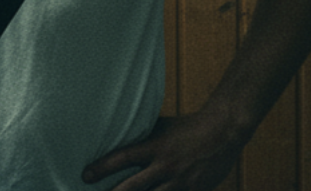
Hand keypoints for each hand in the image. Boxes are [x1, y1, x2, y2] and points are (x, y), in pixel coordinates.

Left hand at [82, 112, 248, 190]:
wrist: (224, 130)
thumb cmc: (188, 126)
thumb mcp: (162, 127)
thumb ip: (143, 135)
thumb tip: (120, 135)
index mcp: (155, 147)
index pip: (123, 157)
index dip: (102, 167)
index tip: (86, 176)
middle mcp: (165, 166)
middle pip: (133, 186)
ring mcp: (181, 181)